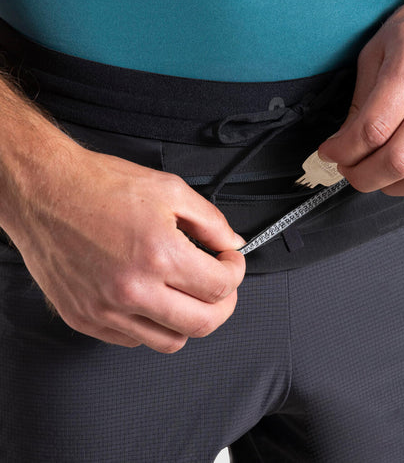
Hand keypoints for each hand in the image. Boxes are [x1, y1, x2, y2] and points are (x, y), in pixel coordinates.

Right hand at [11, 146, 245, 352]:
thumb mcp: (169, 190)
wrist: (44, 191)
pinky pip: (134, 340)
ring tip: (188, 295)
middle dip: (224, 303)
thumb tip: (232, 243)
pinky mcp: (86, 319)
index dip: (235, 272)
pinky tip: (153, 300)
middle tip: (221, 284)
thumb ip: (211, 222)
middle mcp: (133, 289)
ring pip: (171, 342)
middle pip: (203, 323)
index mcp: (159, 255)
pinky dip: (153, 325)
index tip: (230, 262)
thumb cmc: (98, 186)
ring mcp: (107, 310)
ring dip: (190, 320)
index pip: (220, 287)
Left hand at [318, 0, 403, 200]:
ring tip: (374, 173)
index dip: (342, 151)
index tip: (329, 153)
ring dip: (390, 187)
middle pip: (399, 160)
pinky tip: (402, 178)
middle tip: (347, 169)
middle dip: (361, 176)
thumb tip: (342, 145)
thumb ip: (358, 102)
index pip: (372, 130)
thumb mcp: (375, 53)